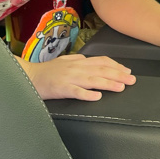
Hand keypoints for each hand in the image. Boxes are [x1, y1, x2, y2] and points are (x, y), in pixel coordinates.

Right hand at [17, 54, 135, 100]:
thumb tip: (93, 62)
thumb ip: (79, 61)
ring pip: (92, 80)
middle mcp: (76, 68)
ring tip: (120, 87)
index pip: (101, 62)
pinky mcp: (61, 89)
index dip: (116, 66)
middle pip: (101, 70)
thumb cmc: (46, 71)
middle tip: (132, 80)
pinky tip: (97, 97)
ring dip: (108, 83)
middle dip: (118, 75)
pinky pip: (76, 92)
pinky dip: (87, 94)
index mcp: (78, 62)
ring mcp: (69, 78)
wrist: (28, 76)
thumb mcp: (65, 61)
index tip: (127, 71)